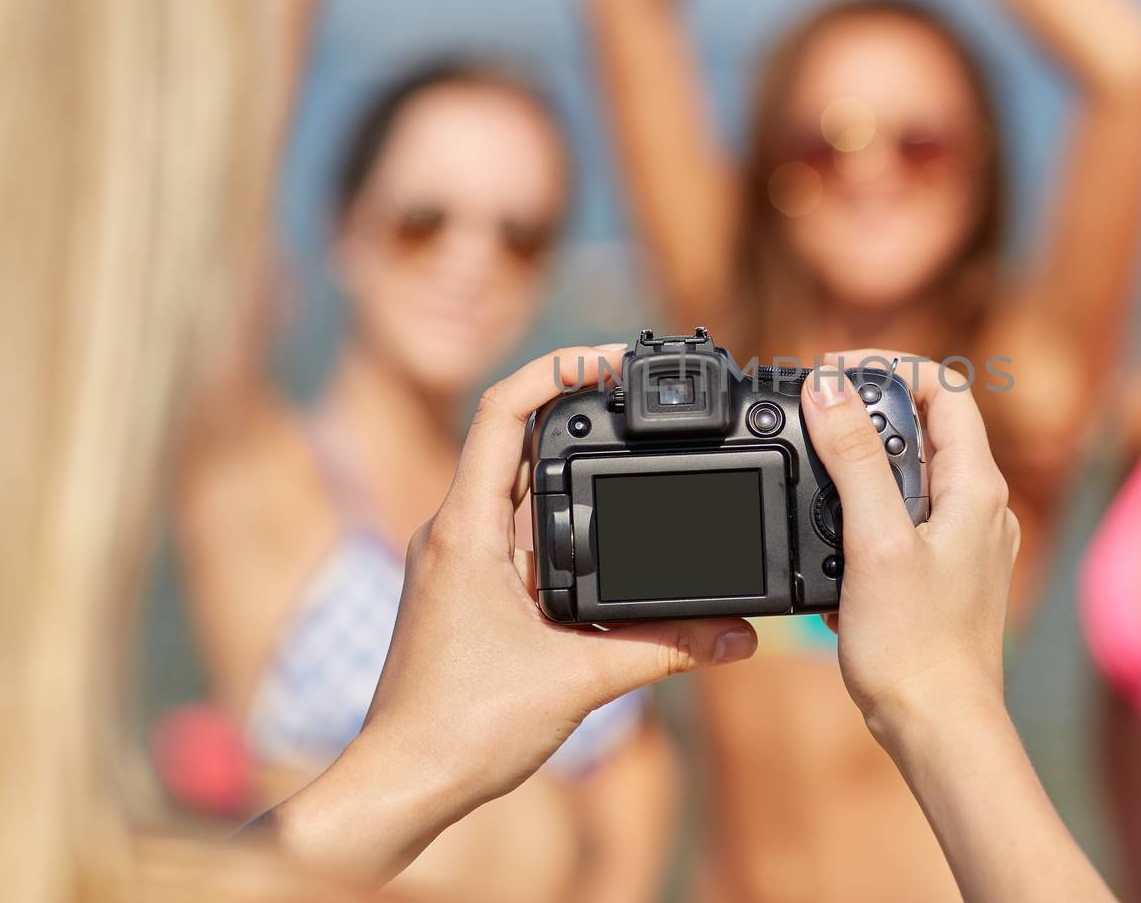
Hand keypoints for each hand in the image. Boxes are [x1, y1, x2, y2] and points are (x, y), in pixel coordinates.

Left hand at [364, 344, 757, 810]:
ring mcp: (457, 561)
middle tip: (638, 395)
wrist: (403, 782)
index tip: (609, 359)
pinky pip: (517, 533)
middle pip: (515, 439)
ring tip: (632, 451)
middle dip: (577, 411)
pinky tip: (607, 536)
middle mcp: (454, 533)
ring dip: (571, 468)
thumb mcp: (581, 679)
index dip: (555, 370)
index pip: (500, 412)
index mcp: (466, 530)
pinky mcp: (467, 591)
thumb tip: (737, 636)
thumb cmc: (461, 727)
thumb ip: (667, 649)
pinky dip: (562, 521)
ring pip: (517, 489)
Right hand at [801, 352, 1019, 740]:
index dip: (885, 367)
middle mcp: (980, 507)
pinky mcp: (944, 574)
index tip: (831, 373)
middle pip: (923, 425)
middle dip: (863, 415)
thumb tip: (829, 386)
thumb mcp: (874, 540)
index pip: (942, 387)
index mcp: (976, 487)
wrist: (938, 729)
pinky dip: (864, 515)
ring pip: (910, 474)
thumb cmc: (917, 647)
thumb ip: (853, 458)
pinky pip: (903, 519)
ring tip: (817, 488)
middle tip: (812, 422)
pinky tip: (834, 546)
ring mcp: (965, 542)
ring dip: (860, 468)